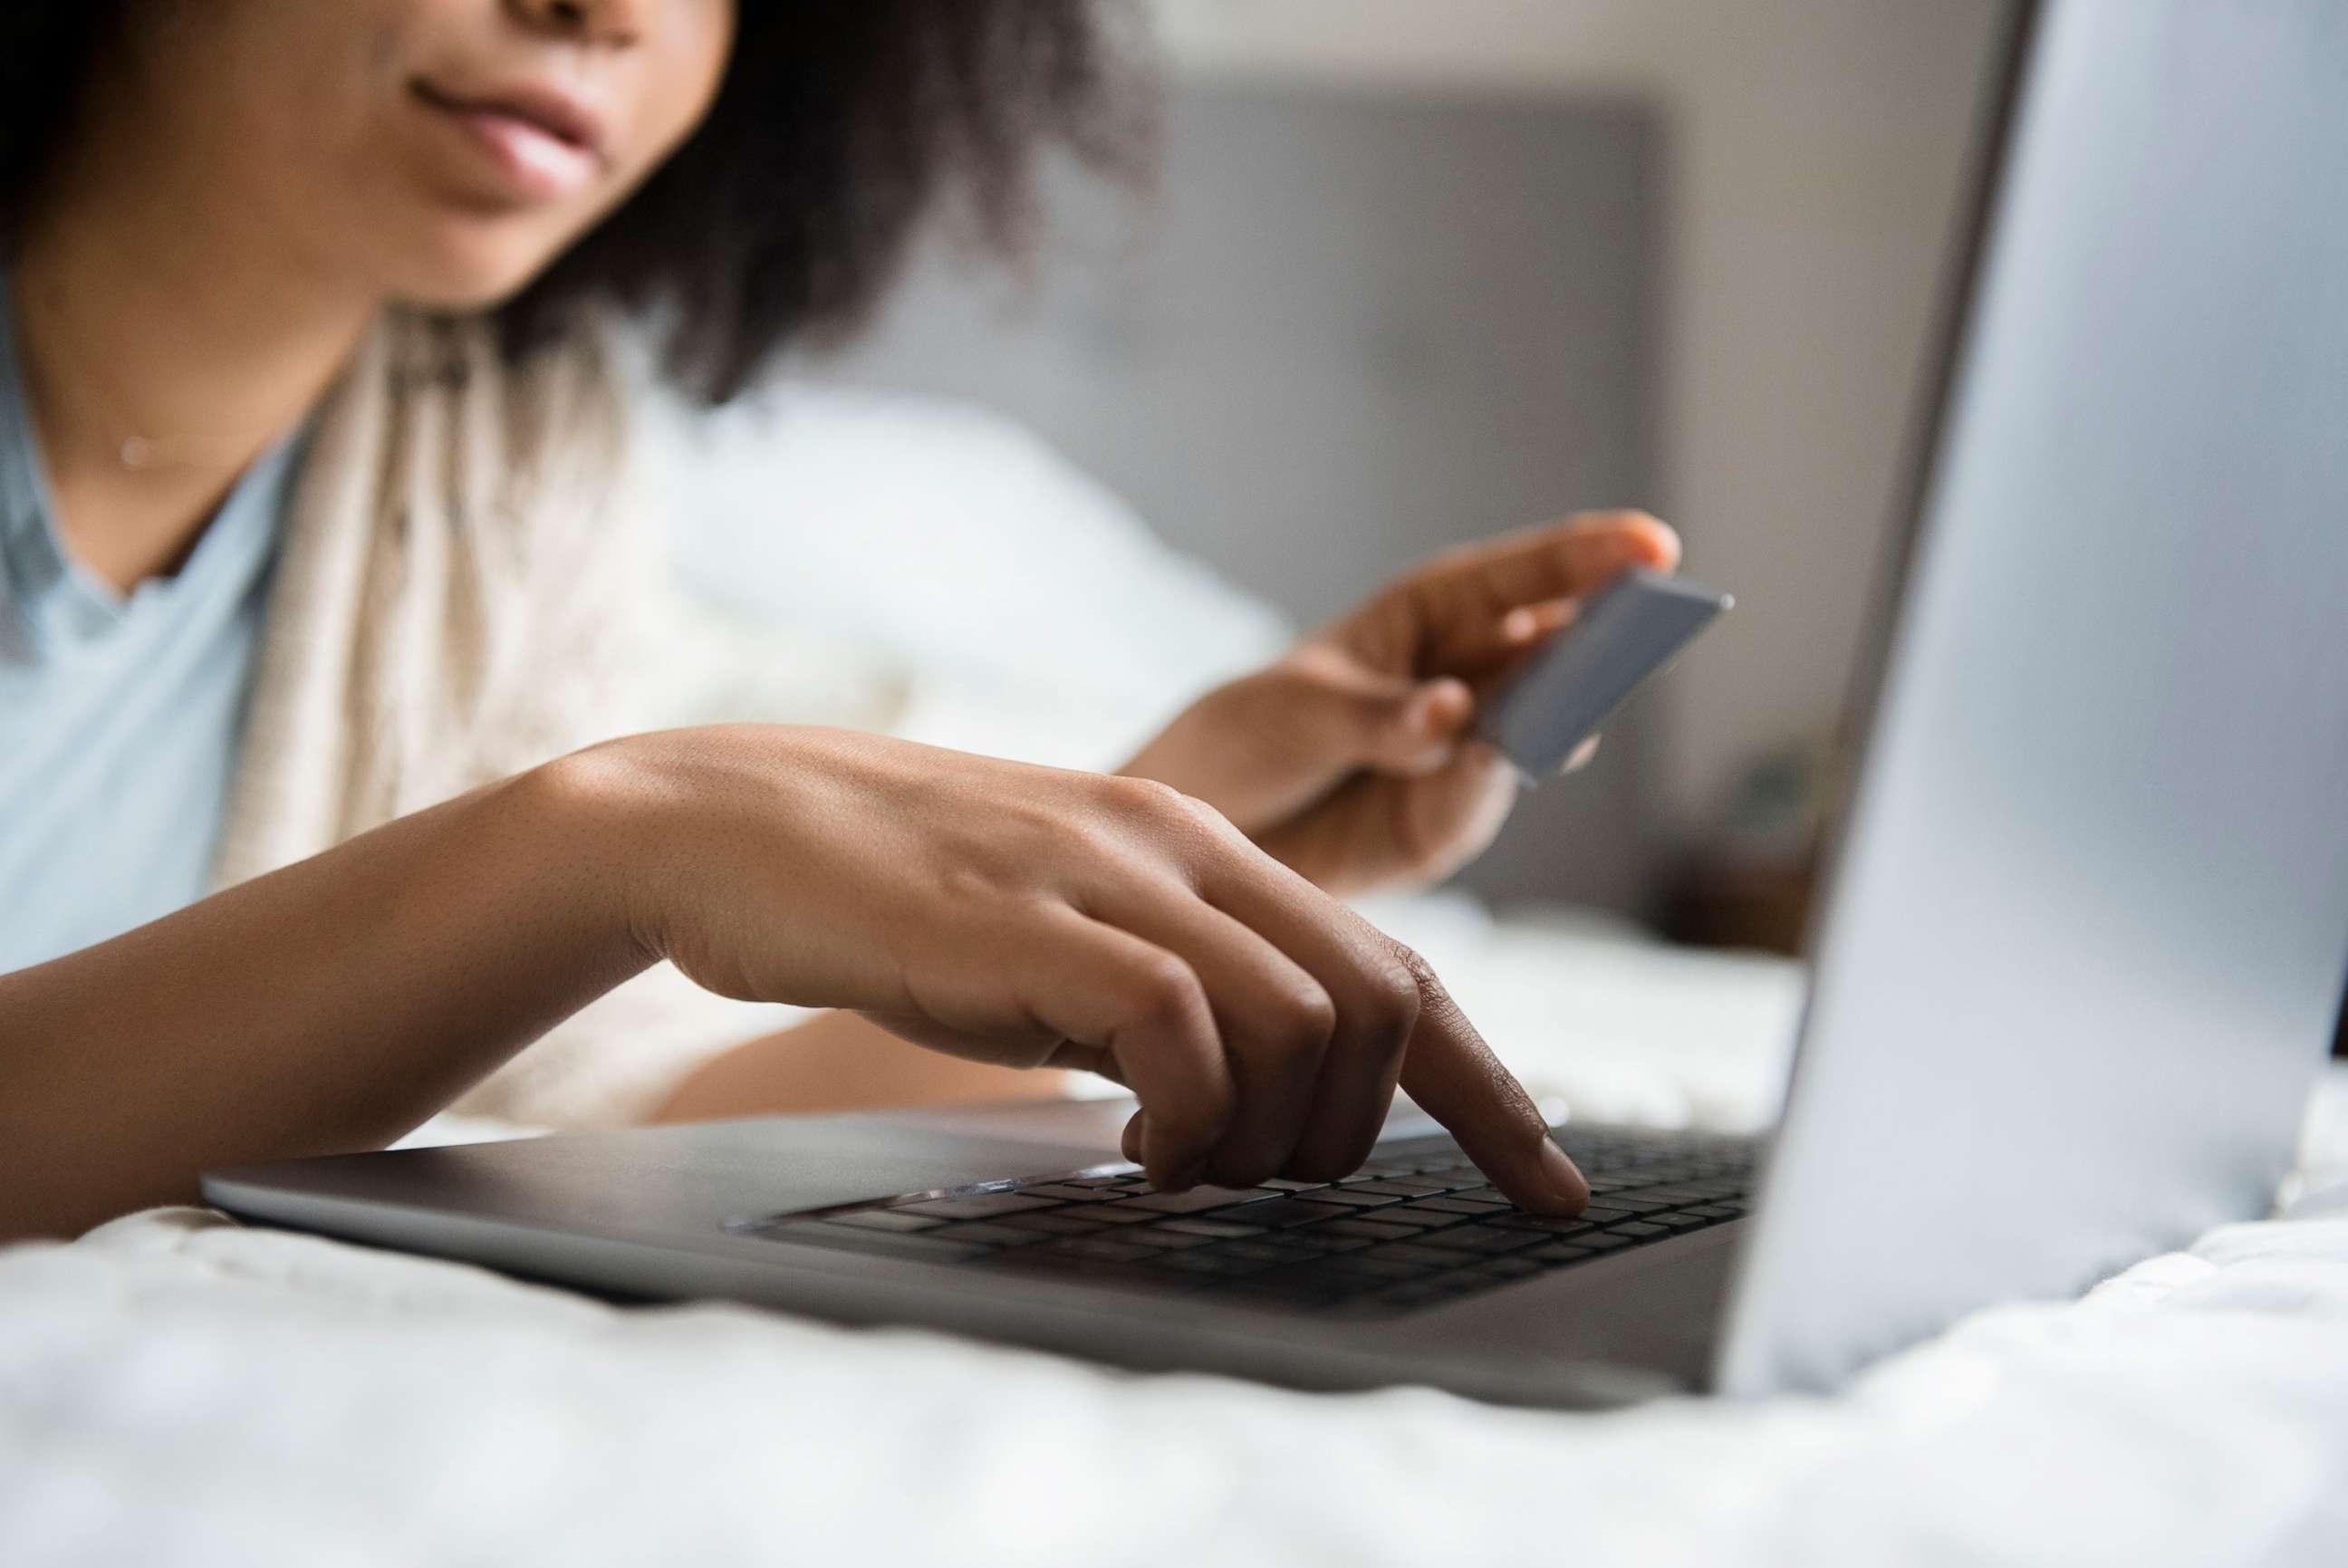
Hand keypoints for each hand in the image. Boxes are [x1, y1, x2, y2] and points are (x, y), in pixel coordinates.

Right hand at [563, 726, 1586, 1208]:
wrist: (727, 826)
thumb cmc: (897, 902)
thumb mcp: (1068, 936)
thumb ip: (1171, 987)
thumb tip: (1257, 1092)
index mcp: (1203, 849)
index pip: (1398, 969)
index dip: (1488, 1087)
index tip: (1547, 1181)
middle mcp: (1183, 847)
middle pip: (1382, 1003)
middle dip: (1366, 1132)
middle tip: (1262, 1176)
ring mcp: (1110, 877)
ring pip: (1303, 1022)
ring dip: (1263, 1136)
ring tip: (1172, 1158)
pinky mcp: (1031, 922)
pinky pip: (1183, 1027)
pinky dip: (1182, 1115)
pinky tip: (1121, 1139)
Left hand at [1121, 511, 1681, 895]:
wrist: (1204, 831)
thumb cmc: (1246, 739)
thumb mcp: (1298, 712)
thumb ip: (1379, 715)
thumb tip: (1457, 715)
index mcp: (1429, 616)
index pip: (1520, 580)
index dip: (1588, 558)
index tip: (1656, 547)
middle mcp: (1464, 680)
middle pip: (1554, 656)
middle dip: (1603, 644)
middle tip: (1648, 631)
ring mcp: (1465, 756)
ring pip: (1534, 734)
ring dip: (1555, 720)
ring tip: (1567, 713)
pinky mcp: (1447, 825)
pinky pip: (1477, 805)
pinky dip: (1478, 789)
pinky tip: (1477, 768)